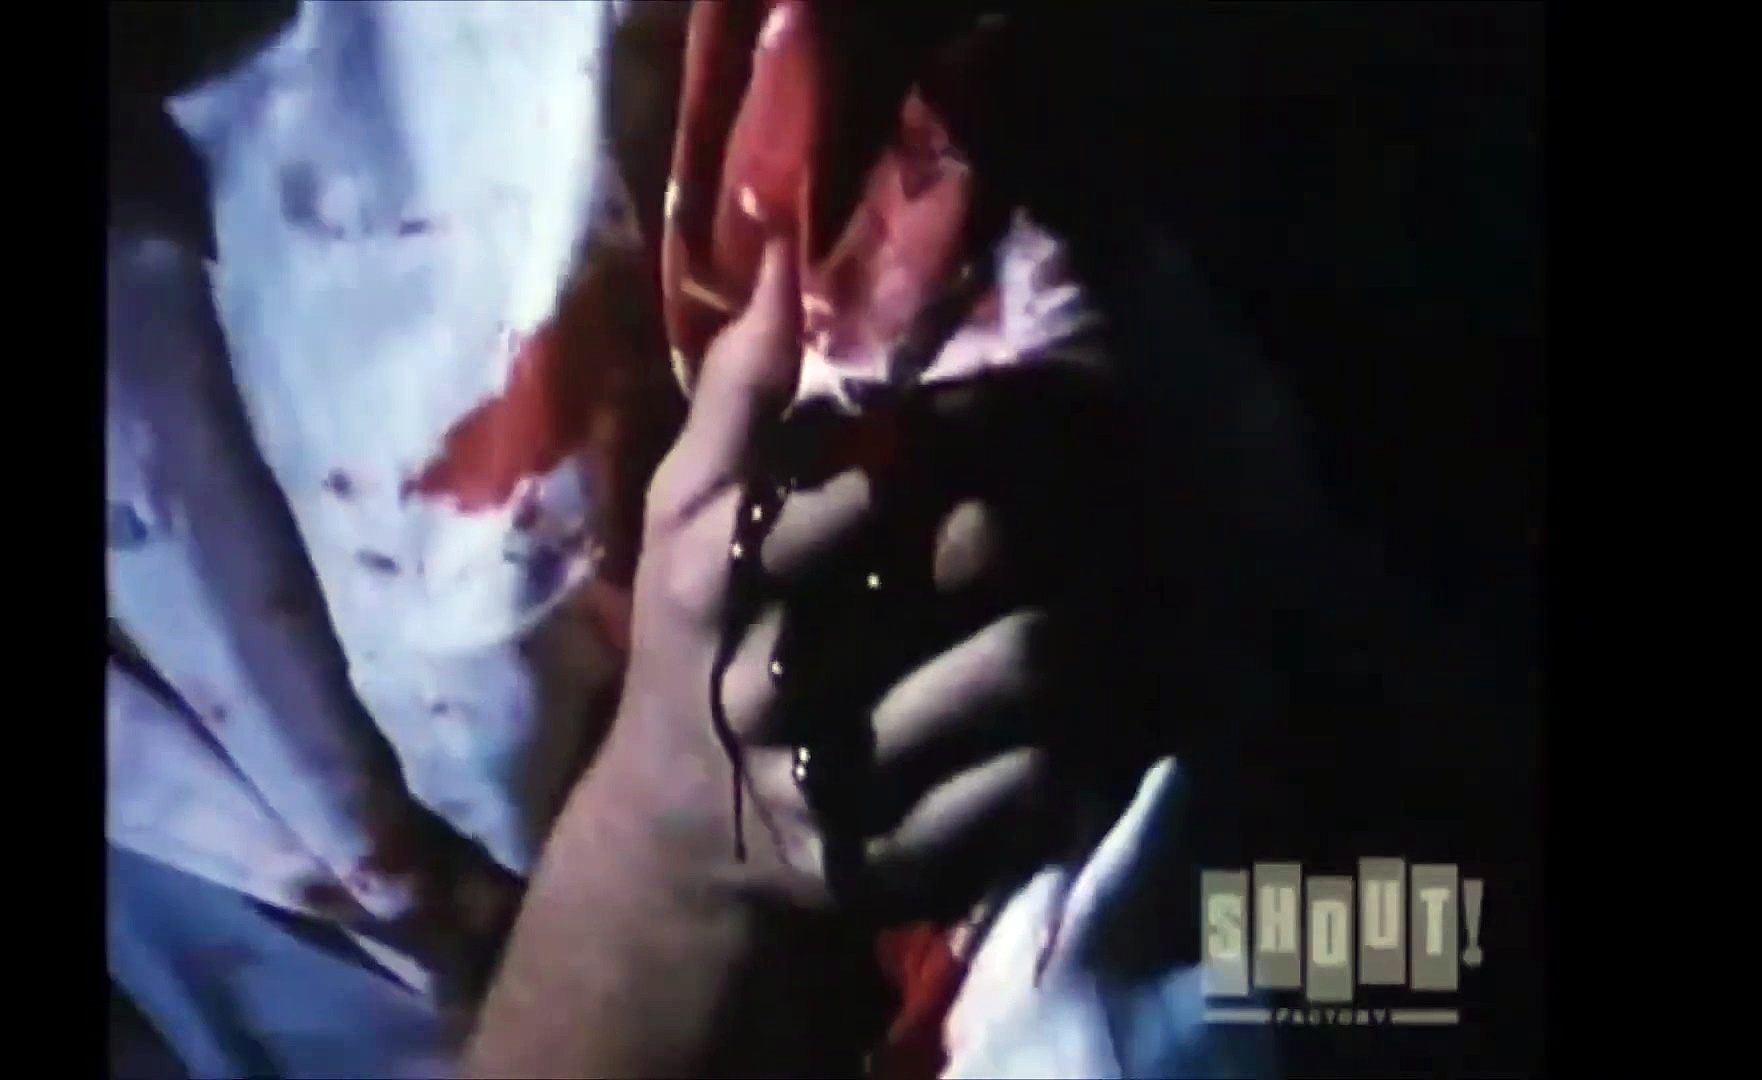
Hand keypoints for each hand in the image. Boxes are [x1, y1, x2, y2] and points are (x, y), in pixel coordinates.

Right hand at [600, 240, 1062, 918]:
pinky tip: (1058, 720)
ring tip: (1082, 605)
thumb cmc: (698, 644)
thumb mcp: (686, 523)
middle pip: (958, 569)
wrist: (679, 842)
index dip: (949, 447)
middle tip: (1062, 516)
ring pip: (1014, 674)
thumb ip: (736, 399)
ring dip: (1070, 627)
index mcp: (721, 582)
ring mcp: (838, 782)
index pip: (853, 491)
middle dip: (1028, 533)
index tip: (978, 432)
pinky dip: (1063, 745)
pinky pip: (1023, 790)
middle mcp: (775, 684)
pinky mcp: (891, 865)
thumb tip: (780, 253)